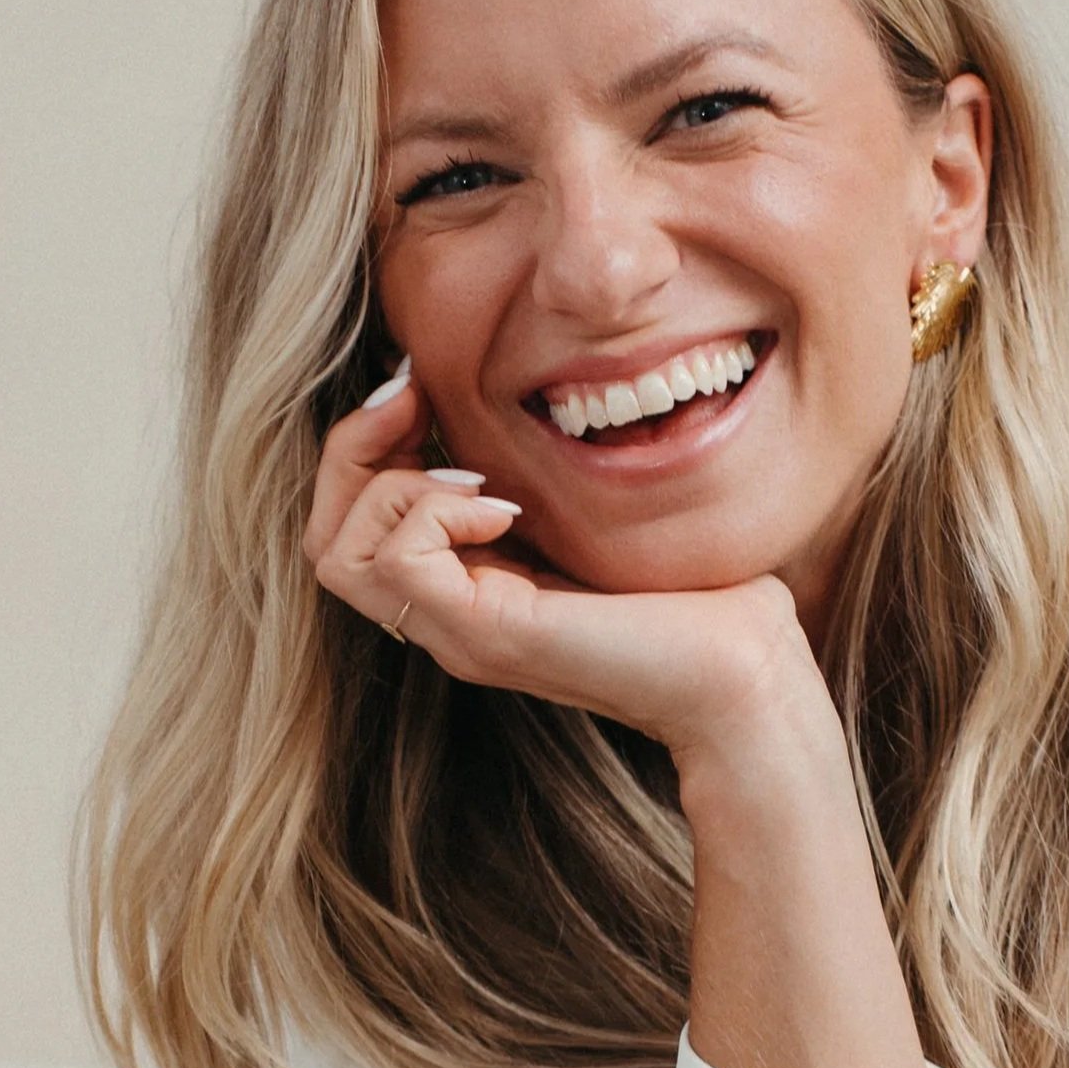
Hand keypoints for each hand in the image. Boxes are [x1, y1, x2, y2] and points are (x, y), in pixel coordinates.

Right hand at [303, 366, 824, 765]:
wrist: (745, 678)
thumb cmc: (697, 598)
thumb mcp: (596, 513)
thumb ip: (541, 470)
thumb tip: (504, 395)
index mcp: (469, 588)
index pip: (350, 523)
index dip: (365, 445)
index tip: (419, 389)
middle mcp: (449, 617)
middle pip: (323, 541)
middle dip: (352, 453)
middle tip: (413, 403)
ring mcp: (460, 632)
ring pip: (336, 555)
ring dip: (389, 485)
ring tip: (475, 479)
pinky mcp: (487, 633)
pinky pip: (397, 560)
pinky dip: (434, 512)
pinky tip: (505, 509)